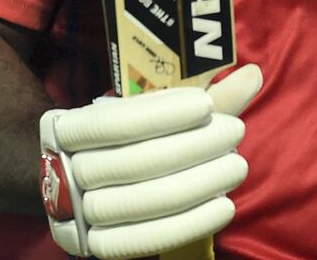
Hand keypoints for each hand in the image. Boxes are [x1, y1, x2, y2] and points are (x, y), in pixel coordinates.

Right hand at [40, 63, 262, 258]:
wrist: (76, 186)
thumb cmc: (126, 138)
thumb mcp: (148, 112)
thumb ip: (200, 96)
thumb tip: (253, 73)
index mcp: (67, 128)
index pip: (116, 121)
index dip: (163, 114)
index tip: (206, 105)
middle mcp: (64, 172)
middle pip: (136, 163)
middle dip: (194, 147)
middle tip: (235, 132)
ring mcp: (74, 216)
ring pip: (144, 203)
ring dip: (200, 184)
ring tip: (236, 165)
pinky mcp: (94, 248)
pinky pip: (145, 241)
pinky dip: (190, 223)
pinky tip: (224, 205)